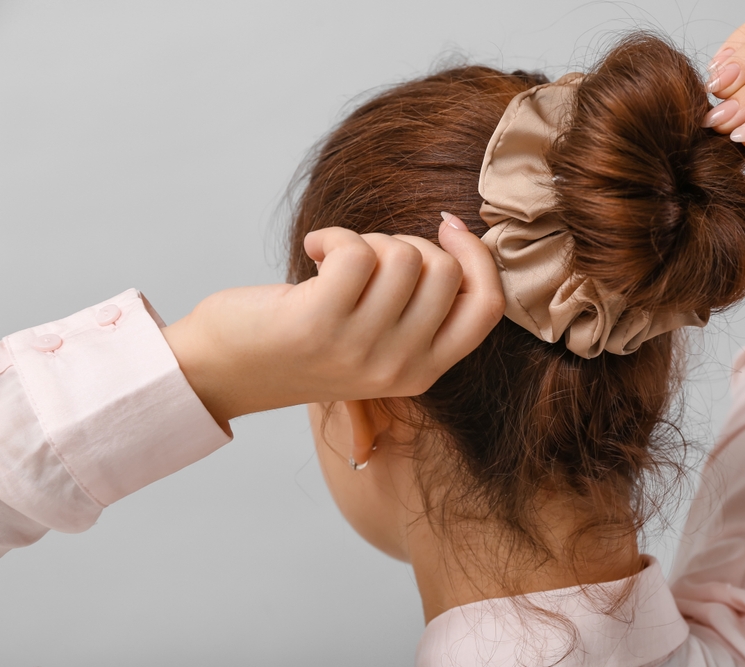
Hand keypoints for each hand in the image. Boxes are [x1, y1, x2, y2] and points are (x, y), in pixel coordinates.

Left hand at [162, 214, 503, 427]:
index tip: (448, 227)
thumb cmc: (304, 345)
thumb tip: (457, 236)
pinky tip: (314, 251)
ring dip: (366, 240)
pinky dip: (334, 235)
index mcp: (423, 372)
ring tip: (336, 261)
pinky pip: (356, 251)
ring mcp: (359, 348)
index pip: (487, 307)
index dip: (477, 256)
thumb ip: (422, 312)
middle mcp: (398, 367)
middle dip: (407, 244)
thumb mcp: (379, 345)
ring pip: (401, 256)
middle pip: (444, 271)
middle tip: (367, 259)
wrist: (225, 372)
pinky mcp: (318, 323)